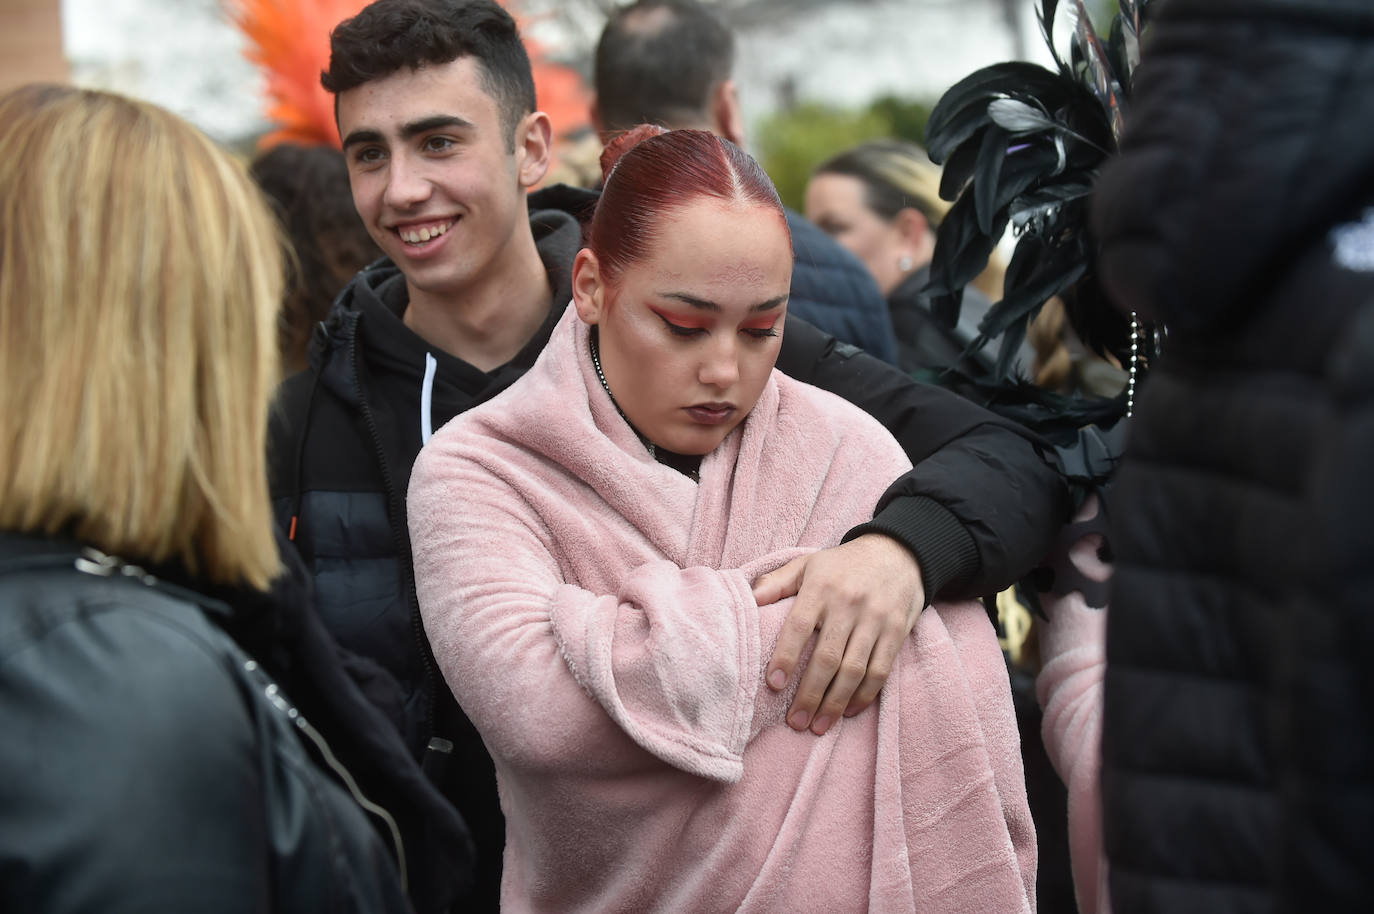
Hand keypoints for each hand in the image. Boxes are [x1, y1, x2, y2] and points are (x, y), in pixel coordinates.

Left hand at [752, 534, 924, 735]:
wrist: (898, 553)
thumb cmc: (843, 565)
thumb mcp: (808, 564)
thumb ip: (777, 582)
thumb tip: (749, 599)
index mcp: (821, 587)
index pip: (799, 625)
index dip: (785, 656)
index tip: (774, 685)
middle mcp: (849, 604)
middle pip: (827, 657)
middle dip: (810, 694)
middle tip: (795, 722)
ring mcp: (875, 619)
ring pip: (854, 670)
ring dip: (835, 702)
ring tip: (818, 726)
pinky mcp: (896, 631)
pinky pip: (880, 670)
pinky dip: (865, 695)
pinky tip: (848, 711)